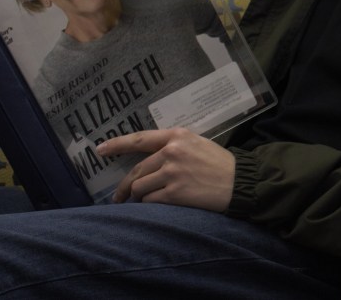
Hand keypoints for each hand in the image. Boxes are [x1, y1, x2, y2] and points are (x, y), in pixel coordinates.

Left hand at [97, 128, 234, 209]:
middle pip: (137, 170)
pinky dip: (151, 205)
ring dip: (142, 196)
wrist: (240, 182)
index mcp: (177, 136)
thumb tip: (149, 159)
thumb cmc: (220, 163)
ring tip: (152, 199)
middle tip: (119, 196)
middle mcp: (172, 152)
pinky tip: (162, 204)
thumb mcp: (198, 144)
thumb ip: (174, 146)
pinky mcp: (175, 193)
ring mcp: (172, 173)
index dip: (117, 145)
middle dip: (126, 186)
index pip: (140, 139)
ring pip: (140, 187)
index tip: (100, 150)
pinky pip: (150, 201)